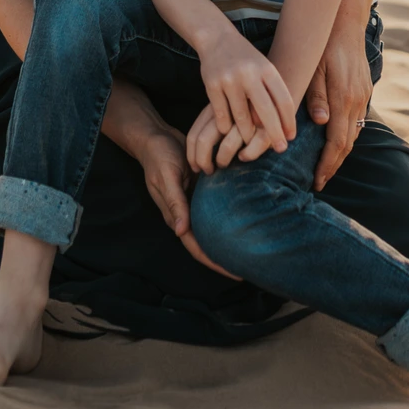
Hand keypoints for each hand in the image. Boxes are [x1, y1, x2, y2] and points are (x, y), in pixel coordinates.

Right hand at [135, 120, 237, 277]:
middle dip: (226, 256)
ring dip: (228, 239)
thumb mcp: (167, 176)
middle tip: (252, 265)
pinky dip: (228, 217)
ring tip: (252, 248)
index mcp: (176, 214)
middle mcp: (186, 212)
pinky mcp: (201, 191)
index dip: (214, 262)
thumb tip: (182, 232)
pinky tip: (246, 218)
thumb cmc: (158, 155)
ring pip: (212, 228)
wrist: (156, 136)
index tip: (236, 273)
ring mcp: (194, 202)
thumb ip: (174, 202)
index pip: (196, 246)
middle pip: (207, 242)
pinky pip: (215, 209)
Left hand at [188, 104, 276, 172]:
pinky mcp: (265, 126)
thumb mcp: (226, 112)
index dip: (191, 155)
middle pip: (204, 141)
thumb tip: (195, 160)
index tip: (194, 168)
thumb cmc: (247, 108)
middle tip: (207, 172)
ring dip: (222, 160)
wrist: (276, 91)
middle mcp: (227, 112)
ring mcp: (245, 119)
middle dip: (202, 161)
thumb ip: (212, 127)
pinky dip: (247, 155)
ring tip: (223, 165)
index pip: (194, 134)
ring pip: (226, 146)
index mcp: (214, 107)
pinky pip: (251, 148)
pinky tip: (244, 156)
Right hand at [198, 24, 295, 153]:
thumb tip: (283, 125)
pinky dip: (226, 126)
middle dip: (274, 133)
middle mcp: (249, 73)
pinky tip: (229, 131)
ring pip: (241, 117)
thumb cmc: (246, 59)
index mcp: (266, 69)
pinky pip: (221, 115)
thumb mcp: (264, 68)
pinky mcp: (212, 85)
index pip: (283, 100)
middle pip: (265, 111)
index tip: (291, 137)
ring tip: (250, 141)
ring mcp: (229, 79)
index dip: (289, 121)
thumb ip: (273, 92)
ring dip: (246, 134)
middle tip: (280, 149)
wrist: (217, 38)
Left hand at [307, 18, 372, 190]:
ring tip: (326, 167)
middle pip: (347, 144)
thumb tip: (319, 123)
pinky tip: (336, 141)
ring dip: (340, 153)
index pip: (336, 142)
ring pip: (354, 134)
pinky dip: (347, 137)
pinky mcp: (364, 91)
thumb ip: (316, 95)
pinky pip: (356, 121)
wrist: (346, 21)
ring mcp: (363, 97)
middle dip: (333, 166)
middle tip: (319, 182)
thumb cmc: (323, 43)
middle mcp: (357, 101)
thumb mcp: (314, 67)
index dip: (326, 164)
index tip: (317, 181)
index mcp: (343, 98)